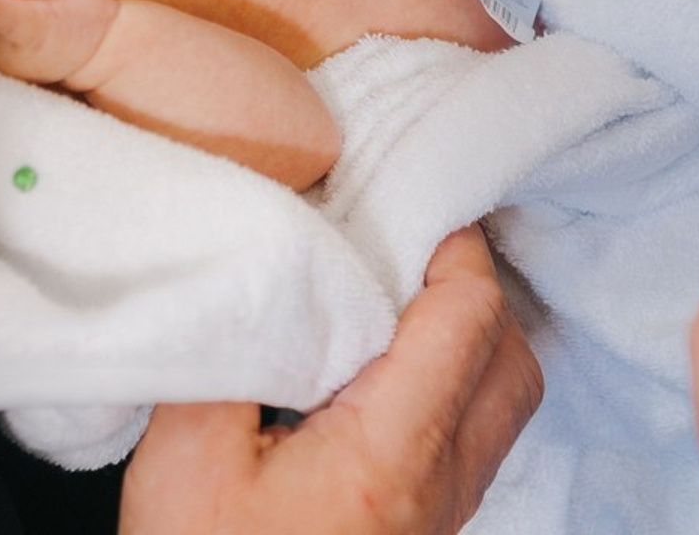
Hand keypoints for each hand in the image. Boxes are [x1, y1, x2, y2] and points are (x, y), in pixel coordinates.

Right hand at [121, 224, 542, 534]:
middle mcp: (435, 488)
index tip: (417, 197)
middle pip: (512, 361)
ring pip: (499, 404)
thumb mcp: (187, 462)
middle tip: (416, 238)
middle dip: (477, 286)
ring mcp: (437, 517)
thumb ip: (228, 352)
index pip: (468, 321)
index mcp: (389, 456)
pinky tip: (383, 362)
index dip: (457, 247)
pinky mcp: (420, 532)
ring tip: (398, 290)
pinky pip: (469, 438)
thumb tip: (260, 264)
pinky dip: (450, 379)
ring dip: (469, 335)